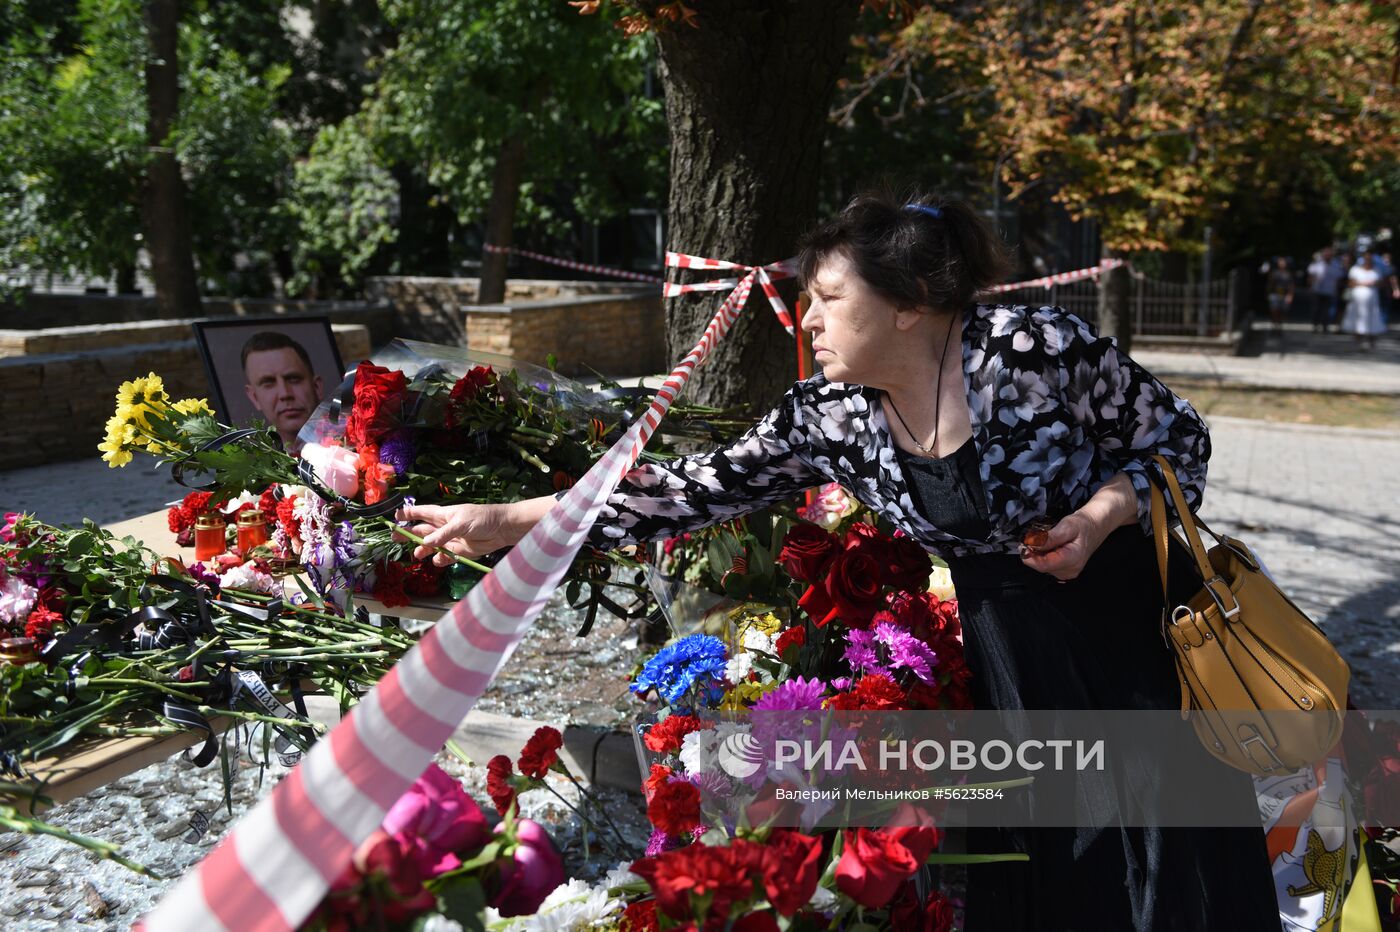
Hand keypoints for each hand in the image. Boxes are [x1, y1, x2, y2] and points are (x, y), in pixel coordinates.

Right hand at [396, 502, 515, 566]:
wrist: (502, 530)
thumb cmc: (482, 518)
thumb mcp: (461, 523)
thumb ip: (443, 534)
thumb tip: (424, 544)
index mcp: (442, 515)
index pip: (420, 513)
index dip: (407, 514)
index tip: (394, 516)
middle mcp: (443, 527)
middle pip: (420, 531)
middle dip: (408, 534)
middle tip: (394, 538)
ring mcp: (450, 540)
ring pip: (429, 546)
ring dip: (422, 550)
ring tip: (417, 555)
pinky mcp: (458, 552)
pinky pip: (443, 557)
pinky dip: (439, 560)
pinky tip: (438, 560)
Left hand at [1018, 512, 1107, 581]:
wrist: (1095, 527)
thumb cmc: (1083, 525)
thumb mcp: (1067, 526)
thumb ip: (1050, 538)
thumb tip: (1031, 544)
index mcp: (1072, 560)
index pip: (1042, 565)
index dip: (1029, 556)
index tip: (1023, 544)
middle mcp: (1069, 571)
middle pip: (1041, 566)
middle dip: (1032, 553)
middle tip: (1030, 538)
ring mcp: (1067, 573)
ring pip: (1043, 566)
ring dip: (1037, 554)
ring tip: (1040, 541)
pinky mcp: (1064, 571)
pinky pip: (1047, 566)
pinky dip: (1043, 556)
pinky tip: (1047, 547)